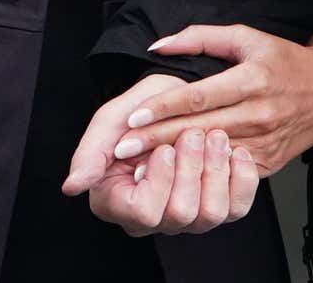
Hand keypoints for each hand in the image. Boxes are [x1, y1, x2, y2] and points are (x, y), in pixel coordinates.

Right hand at [62, 74, 258, 235]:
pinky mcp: (222, 206)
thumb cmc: (146, 108)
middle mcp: (155, 216)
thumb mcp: (113, 120)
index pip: (143, 213)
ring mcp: (189, 215)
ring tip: (214, 137)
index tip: (163, 147)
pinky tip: (234, 151)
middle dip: (190, 168)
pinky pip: (239, 208)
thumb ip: (91, 153)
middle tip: (192, 133)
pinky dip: (241, 177)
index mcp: (120, 200)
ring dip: (215, 168)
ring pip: (211, 215)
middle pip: (180, 215)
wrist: (183, 95)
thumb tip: (72, 187)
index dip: (158, 180)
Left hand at [116, 25, 312, 176]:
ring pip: (209, 155)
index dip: (162, 107)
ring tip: (135, 168)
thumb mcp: (247, 38)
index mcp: (251, 80)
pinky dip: (198, 175)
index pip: (198, 97)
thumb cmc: (284, 61)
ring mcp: (263, 142)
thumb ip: (201, 37)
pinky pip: (227, 169)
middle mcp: (258, 113)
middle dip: (155, 141)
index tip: (132, 118)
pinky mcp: (267, 162)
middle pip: (197, 129)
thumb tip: (158, 45)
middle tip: (120, 149)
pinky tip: (172, 179)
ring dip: (172, 163)